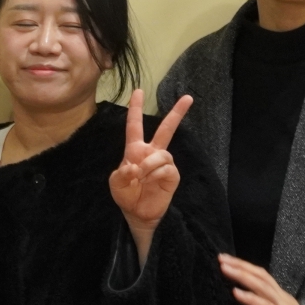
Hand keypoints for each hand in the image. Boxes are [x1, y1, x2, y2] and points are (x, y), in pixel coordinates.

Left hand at [108, 91, 190, 264]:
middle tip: (188, 98)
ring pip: (162, 154)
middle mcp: (151, 153)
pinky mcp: (172, 174)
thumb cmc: (126, 194)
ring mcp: (163, 163)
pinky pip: (166, 167)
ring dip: (149, 165)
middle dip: (176, 114)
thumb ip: (121, 174)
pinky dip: (155, 173)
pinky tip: (150, 181)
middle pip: (165, 129)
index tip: (138, 91)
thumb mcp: (116, 184)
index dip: (135, 109)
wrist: (138, 213)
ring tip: (141, 176)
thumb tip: (134, 166)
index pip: (134, 126)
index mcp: (135, 150)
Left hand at [220, 254, 304, 304]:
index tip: (227, 260)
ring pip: (262, 286)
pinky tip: (235, 293)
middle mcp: (283, 298)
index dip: (245, 266)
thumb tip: (253, 301)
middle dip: (240, 265)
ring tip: (224, 268)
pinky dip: (250, 298)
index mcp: (282, 297)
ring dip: (242, 276)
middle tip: (221, 257)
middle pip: (261, 275)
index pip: (262, 276)